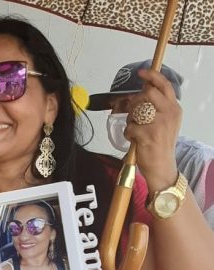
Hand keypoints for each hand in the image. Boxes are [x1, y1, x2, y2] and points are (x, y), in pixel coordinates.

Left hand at [124, 68, 180, 191]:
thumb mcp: (165, 121)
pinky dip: (128, 133)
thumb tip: (144, 90)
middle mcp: (169, 113)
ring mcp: (159, 124)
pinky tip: (135, 139)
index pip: (164, 86)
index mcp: (174, 108)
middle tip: (134, 113)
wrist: (162, 165)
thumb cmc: (160, 143)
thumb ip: (157, 106)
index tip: (141, 72)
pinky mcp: (148, 135)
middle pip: (146, 95)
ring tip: (137, 129)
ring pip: (136, 111)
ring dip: (131, 120)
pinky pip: (130, 127)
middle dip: (135, 102)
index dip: (152, 76)